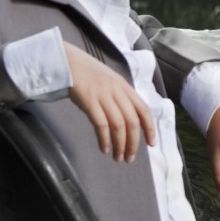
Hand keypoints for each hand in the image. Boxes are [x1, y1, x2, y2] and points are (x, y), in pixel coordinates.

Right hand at [64, 44, 156, 161]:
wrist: (67, 62)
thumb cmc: (88, 74)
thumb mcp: (109, 82)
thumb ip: (119, 97)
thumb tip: (128, 121)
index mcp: (125, 87)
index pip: (144, 109)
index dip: (149, 128)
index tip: (152, 144)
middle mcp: (117, 90)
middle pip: (132, 121)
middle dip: (133, 143)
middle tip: (129, 158)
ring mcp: (103, 95)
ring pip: (118, 125)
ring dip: (120, 144)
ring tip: (118, 157)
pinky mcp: (88, 100)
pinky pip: (101, 124)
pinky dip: (104, 139)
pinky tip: (104, 148)